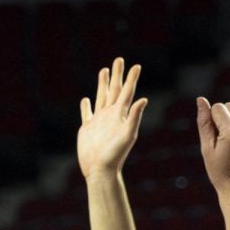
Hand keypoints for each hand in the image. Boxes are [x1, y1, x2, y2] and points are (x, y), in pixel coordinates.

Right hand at [77, 57, 147, 179]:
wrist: (100, 170)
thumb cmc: (115, 155)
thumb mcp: (128, 135)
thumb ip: (134, 117)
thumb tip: (143, 99)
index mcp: (120, 115)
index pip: (127, 92)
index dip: (132, 79)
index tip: (136, 65)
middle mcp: (110, 115)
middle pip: (114, 90)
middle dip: (117, 75)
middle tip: (119, 60)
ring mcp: (98, 121)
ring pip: (101, 97)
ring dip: (103, 84)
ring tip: (104, 71)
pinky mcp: (87, 128)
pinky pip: (87, 113)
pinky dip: (86, 106)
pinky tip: (86, 100)